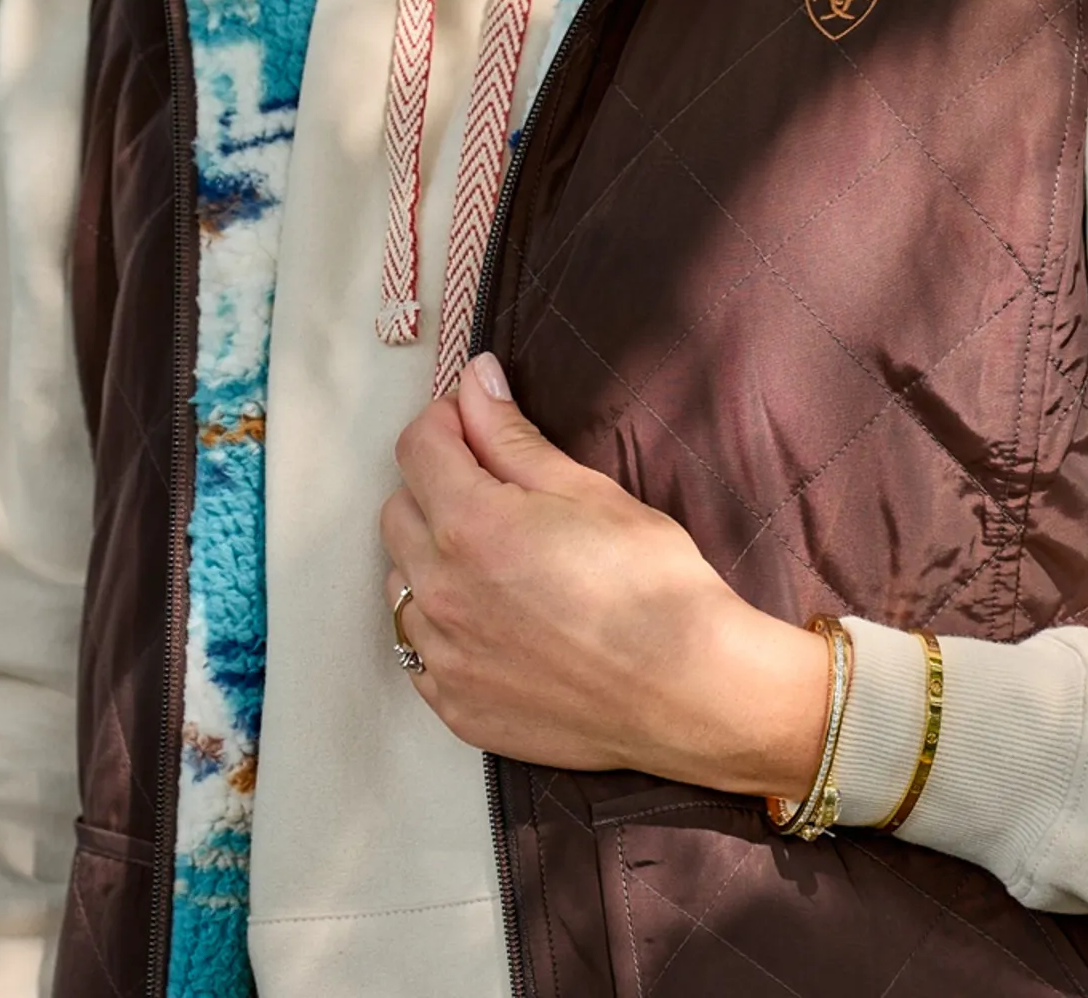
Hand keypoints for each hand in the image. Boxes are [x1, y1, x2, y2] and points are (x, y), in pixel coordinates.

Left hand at [379, 353, 830, 796]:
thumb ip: (512, 437)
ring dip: (431, 557)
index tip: (478, 423)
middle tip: (494, 490)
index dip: (447, 420)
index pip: (418, 447)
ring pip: (401, 582)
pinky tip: (493, 621)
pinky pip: (419, 649)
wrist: (689, 694)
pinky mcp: (456, 707)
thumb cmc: (651, 583)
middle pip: (398, 511)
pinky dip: (442, 625)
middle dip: (435, 485)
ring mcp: (443, 657)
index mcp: (469, 526)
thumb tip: (474, 381)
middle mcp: (440, 592)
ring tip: (494, 560)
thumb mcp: (588, 491)